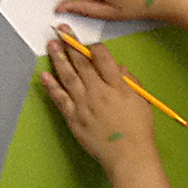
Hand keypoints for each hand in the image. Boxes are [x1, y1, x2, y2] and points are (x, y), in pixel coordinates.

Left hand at [41, 30, 165, 187]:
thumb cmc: (138, 131)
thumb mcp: (142, 102)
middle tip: (62, 31)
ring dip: (58, 58)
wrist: (128, 155)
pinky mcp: (74, 117)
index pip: (103, 59)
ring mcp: (84, 104)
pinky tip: (44, 74)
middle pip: (82, 63)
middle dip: (71, 44)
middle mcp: (99, 92)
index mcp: (117, 86)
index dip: (94, 47)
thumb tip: (119, 69)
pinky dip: (51, 85)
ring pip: (68, 76)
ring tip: (51, 45)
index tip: (87, 41)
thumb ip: (130, 82)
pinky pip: (59, 98)